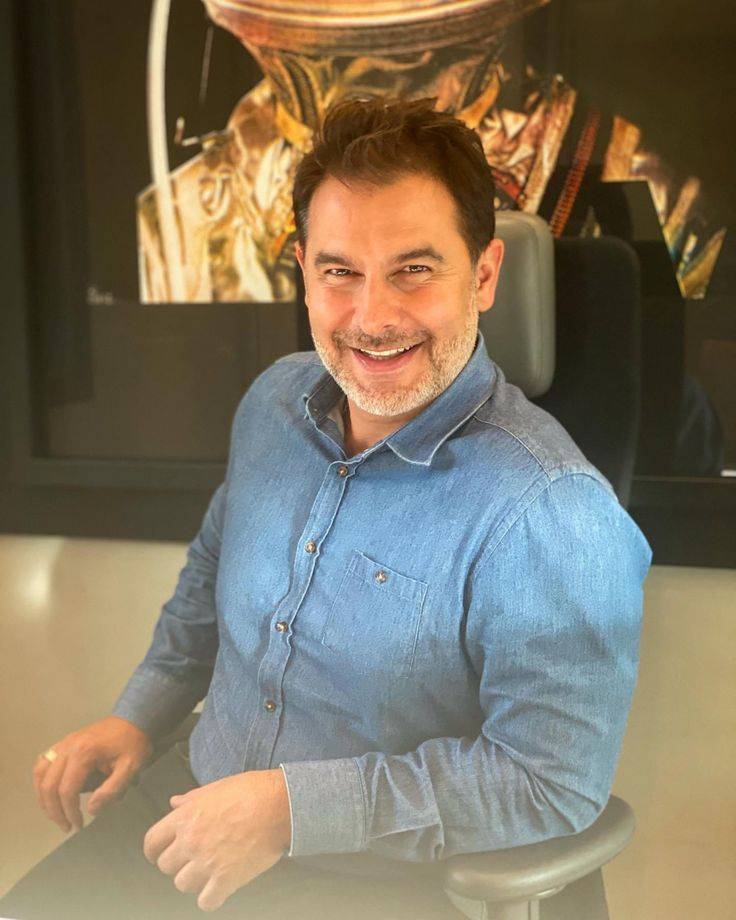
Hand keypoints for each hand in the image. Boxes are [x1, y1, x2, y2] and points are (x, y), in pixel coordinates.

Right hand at [33, 716, 152, 832]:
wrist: (133, 719)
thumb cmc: (133, 744)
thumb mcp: (131, 768)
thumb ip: (112, 790)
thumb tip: (91, 810)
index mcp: (84, 753)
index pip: (67, 790)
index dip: (70, 812)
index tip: (79, 825)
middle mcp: (68, 747)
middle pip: (49, 785)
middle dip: (54, 811)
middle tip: (66, 826)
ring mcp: (63, 743)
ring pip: (40, 773)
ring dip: (43, 797)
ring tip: (55, 813)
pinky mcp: (63, 743)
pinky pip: (43, 762)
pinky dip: (41, 780)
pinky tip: (50, 793)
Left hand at [143, 769, 290, 911]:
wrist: (279, 805)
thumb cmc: (252, 791)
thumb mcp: (216, 787)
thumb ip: (191, 799)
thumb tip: (173, 802)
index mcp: (186, 817)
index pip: (152, 842)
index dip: (154, 850)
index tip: (158, 854)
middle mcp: (191, 841)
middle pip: (166, 865)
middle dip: (177, 863)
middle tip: (191, 859)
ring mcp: (207, 863)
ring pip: (182, 884)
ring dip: (193, 880)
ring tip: (208, 871)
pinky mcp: (226, 880)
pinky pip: (205, 902)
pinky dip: (211, 898)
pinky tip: (219, 887)